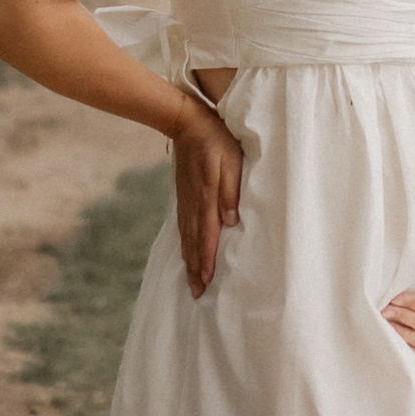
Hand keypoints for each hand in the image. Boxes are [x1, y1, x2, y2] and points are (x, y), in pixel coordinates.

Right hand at [173, 93, 245, 295]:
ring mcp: (185, 200)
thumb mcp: (231, 161)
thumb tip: (231, 221)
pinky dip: (184, 243)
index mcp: (206, 197)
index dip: (207, 261)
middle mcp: (193, 203)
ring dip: (189, 260)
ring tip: (191, 280)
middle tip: (196, 294)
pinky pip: (183, 225)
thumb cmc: (216, 140)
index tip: (206, 282)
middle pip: (193, 243)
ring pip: (186, 236)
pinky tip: (185, 250)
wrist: (186, 121)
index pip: (207, 236)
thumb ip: (231, 191)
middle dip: (195, 269)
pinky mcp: (183, 195)